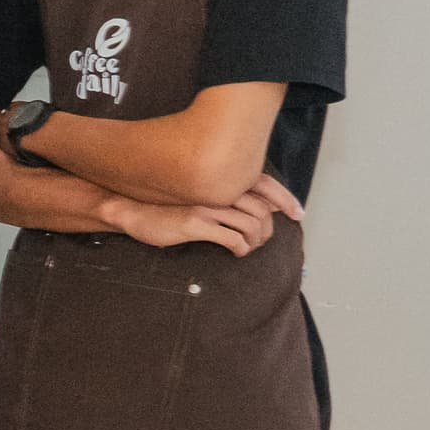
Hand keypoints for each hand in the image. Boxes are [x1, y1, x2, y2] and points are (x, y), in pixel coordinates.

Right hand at [101, 186, 278, 255]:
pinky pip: (233, 238)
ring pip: (252, 224)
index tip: (298, 213)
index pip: (264, 184)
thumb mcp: (198, 195)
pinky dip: (241, 248)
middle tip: (261, 241)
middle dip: (268, 229)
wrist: (132, 210)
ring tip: (248, 247)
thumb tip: (257, 206)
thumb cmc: (165, 206)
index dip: (285, 199)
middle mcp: (215, 187)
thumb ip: (224, 196)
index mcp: (219, 178)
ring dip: (256, 241)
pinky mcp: (196, 222)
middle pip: (262, 208)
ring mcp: (206, 204)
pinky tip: (235, 252)